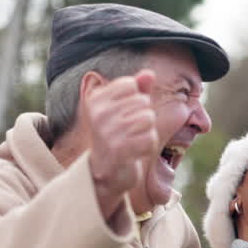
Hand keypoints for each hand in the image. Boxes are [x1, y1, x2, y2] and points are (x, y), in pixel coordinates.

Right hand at [85, 69, 159, 216]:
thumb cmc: (116, 136)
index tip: (125, 115)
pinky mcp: (120, 150)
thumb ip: (137, 90)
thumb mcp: (123, 109)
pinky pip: (151, 138)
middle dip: (144, 118)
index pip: (131, 85)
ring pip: (149, 118)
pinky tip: (136, 152)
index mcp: (96, 100)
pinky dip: (148, 146)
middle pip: (143, 102)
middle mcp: (99, 114)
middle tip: (129, 132)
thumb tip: (150, 73)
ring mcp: (108, 132)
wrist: (105, 173)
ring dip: (148, 132)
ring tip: (133, 141)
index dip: (137, 99)